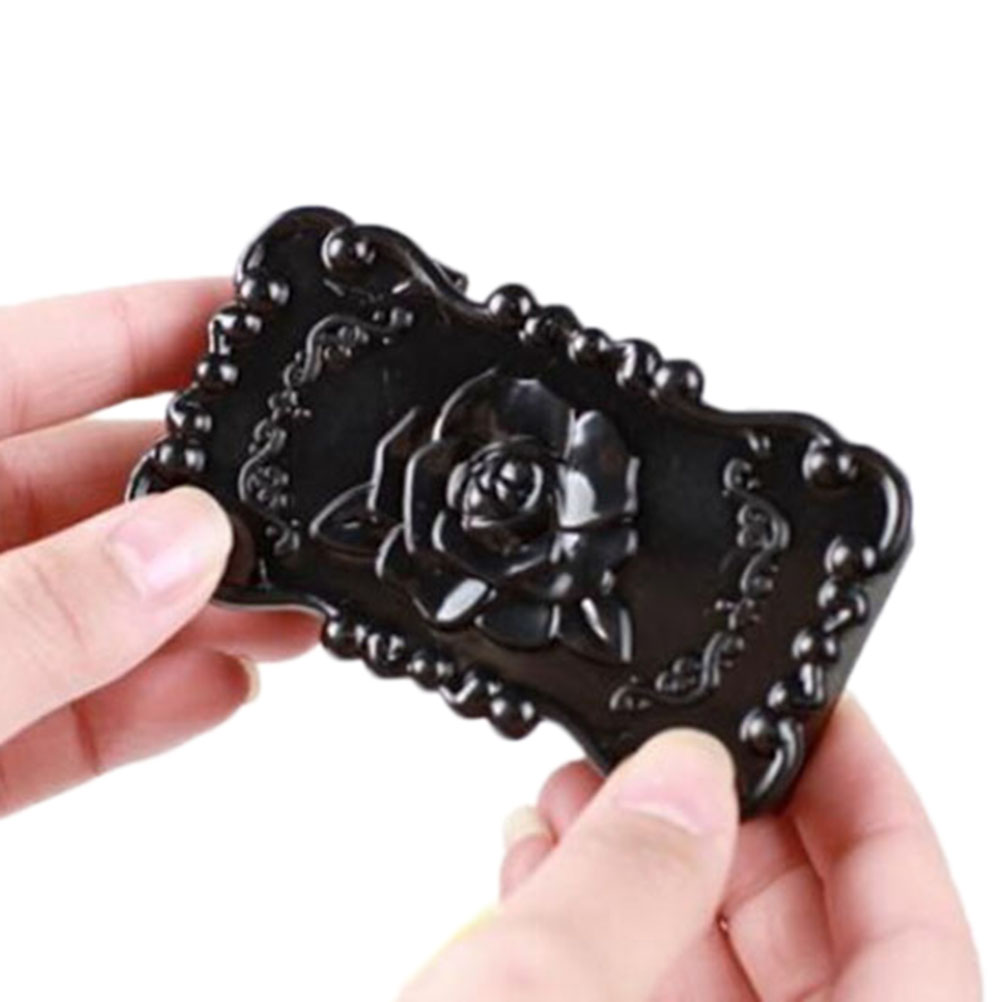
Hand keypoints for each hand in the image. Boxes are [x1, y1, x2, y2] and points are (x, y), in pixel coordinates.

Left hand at [0, 281, 316, 814]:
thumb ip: (37, 608)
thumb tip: (186, 544)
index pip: (31, 360)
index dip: (148, 326)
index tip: (257, 314)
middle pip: (80, 492)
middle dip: (202, 501)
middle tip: (305, 507)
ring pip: (85, 607)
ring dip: (194, 612)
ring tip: (297, 613)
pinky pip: (57, 707)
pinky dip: (139, 703)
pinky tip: (220, 687)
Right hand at [404, 699, 979, 1000]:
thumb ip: (626, 894)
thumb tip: (691, 778)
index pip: (917, 957)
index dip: (882, 822)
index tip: (832, 724)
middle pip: (815, 961)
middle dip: (739, 826)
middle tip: (685, 742)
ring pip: (715, 980)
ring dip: (654, 864)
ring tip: (587, 784)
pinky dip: (601, 922)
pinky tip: (542, 861)